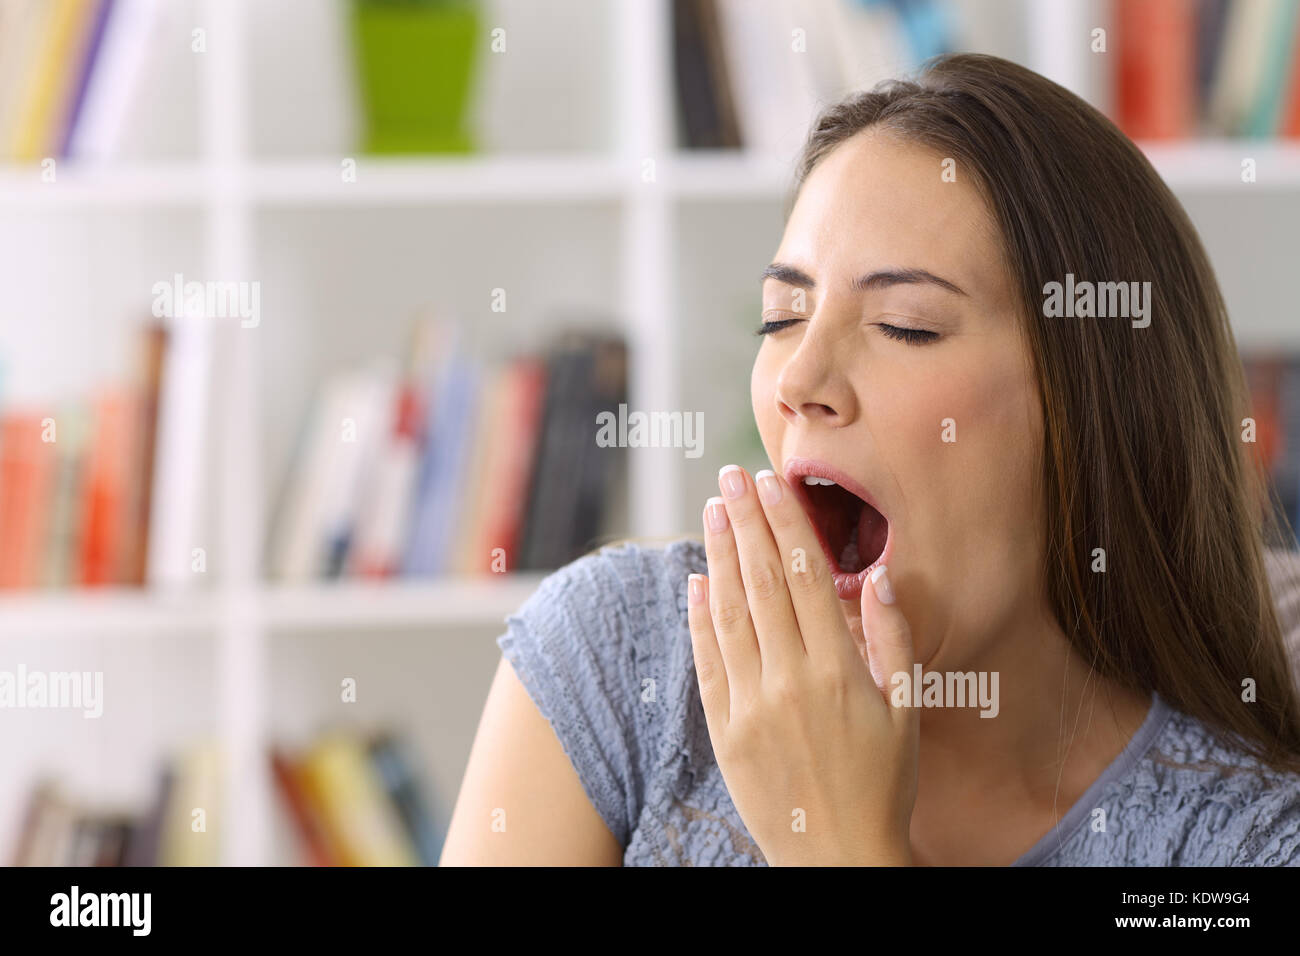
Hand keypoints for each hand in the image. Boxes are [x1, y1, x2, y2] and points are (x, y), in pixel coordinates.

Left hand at [686, 464, 918, 865]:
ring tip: (711, 511)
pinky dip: (699, 619)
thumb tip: (880, 576)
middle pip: (762, 582)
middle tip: (729, 477)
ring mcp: (751, 706)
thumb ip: (893, 640)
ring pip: (729, 613)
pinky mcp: (724, 731)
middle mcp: (790, 681)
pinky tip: (696, 582)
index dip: (785, 523)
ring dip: (718, 556)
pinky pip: (707, 663)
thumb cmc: (884, 782)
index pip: (806, 576)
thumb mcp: (907, 712)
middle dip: (744, 522)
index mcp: (838, 670)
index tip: (769, 483)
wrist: (839, 857)